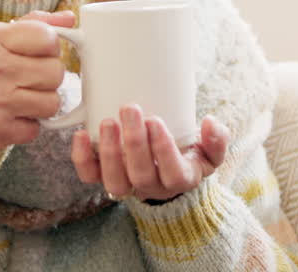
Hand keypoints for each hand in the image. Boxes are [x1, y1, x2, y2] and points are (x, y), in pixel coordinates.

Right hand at [0, 10, 72, 149]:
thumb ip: (35, 24)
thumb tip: (69, 19)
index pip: (48, 38)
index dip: (50, 48)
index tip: (38, 53)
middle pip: (56, 72)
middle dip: (47, 77)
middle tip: (27, 79)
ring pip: (52, 102)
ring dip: (41, 103)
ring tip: (20, 97)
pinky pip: (36, 128)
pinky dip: (28, 125)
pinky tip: (11, 116)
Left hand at [70, 107, 228, 202]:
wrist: (168, 171)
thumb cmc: (189, 154)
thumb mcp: (210, 150)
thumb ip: (217, 139)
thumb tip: (210, 123)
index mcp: (181, 179)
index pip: (172, 173)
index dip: (162, 150)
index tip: (156, 121)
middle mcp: (152, 188)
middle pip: (140, 175)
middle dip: (133, 143)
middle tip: (130, 109)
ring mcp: (127, 185)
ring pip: (114, 181)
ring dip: (108, 152)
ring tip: (108, 122)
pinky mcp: (105, 178)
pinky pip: (90, 177)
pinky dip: (81, 158)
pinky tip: (80, 134)